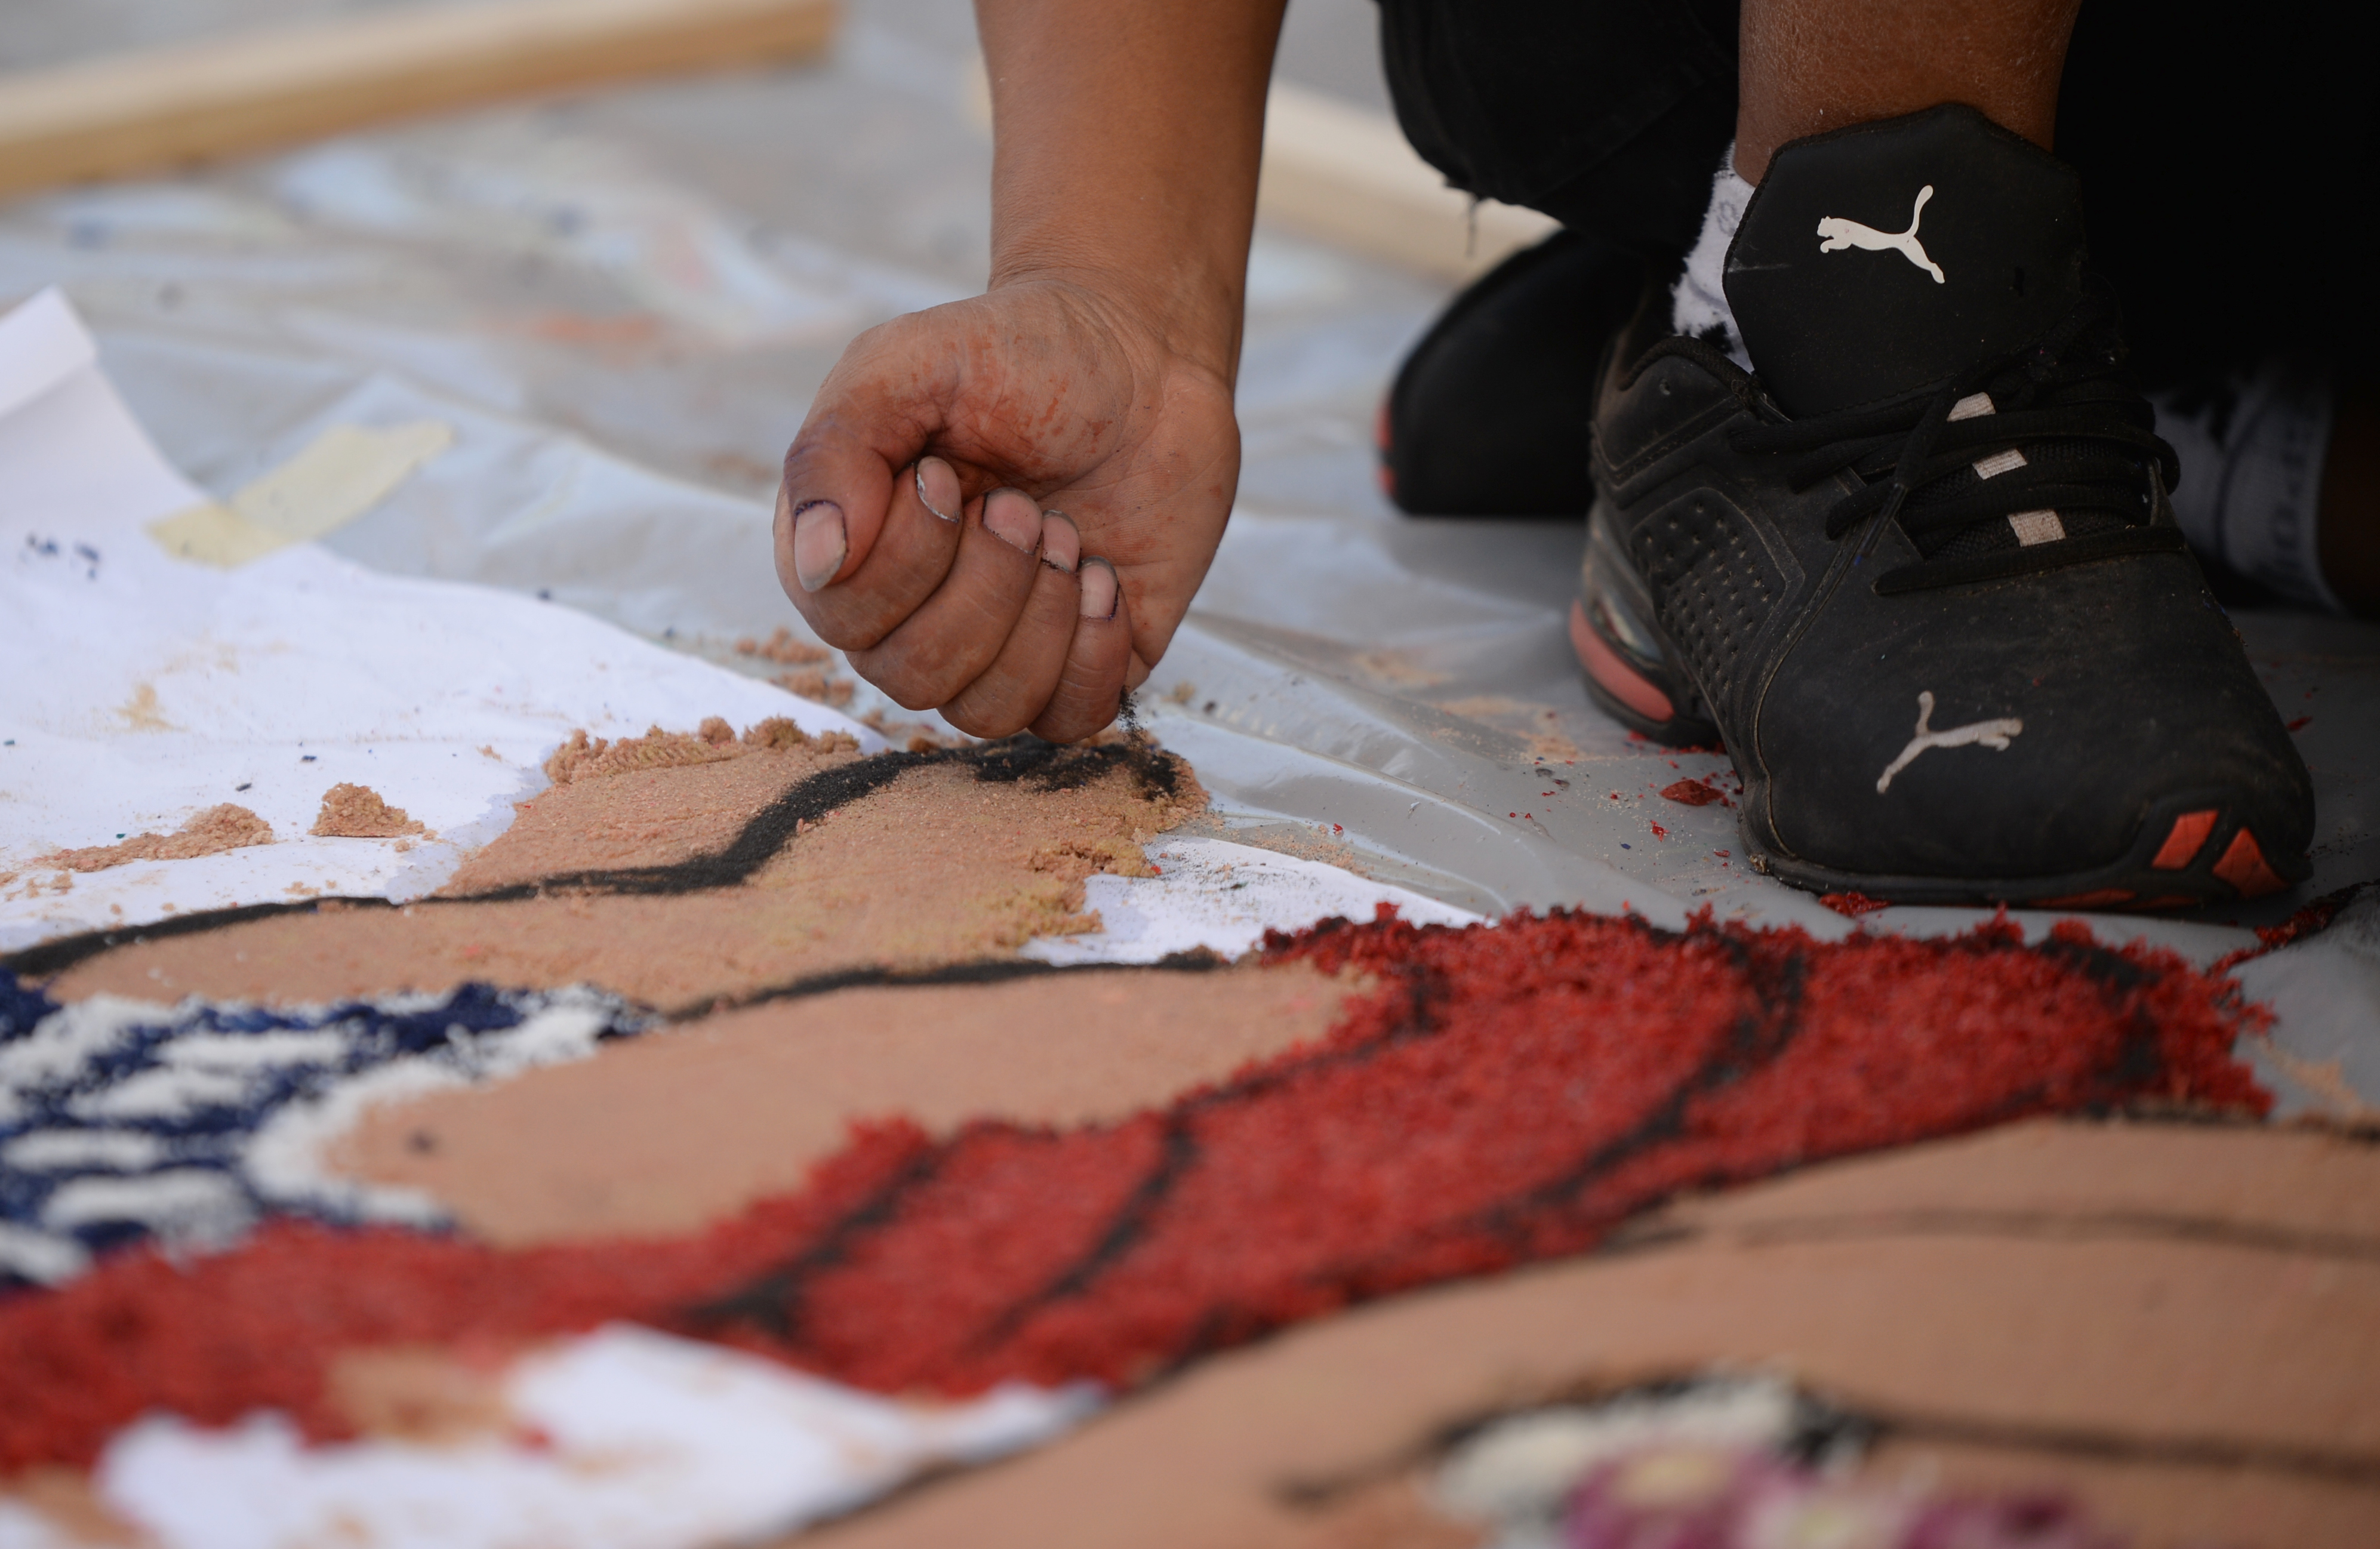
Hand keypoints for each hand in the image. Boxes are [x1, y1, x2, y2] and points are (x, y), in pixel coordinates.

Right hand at [773, 275, 1238, 740]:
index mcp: (853, 548)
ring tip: (1064, 537)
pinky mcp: (1083, 663)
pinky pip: (1068, 722)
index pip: (843, 619)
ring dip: (1038, 620)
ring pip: (986, 711)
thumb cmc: (1016, 352)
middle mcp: (915, 613)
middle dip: (984, 586)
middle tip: (1025, 506)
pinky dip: (1094, 655)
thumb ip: (838, 450)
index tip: (947, 473)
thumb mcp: (909, 364)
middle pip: (912, 677)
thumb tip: (819, 564)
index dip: (904, 561)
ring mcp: (1001, 646)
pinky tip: (1104, 581)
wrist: (1144, 354)